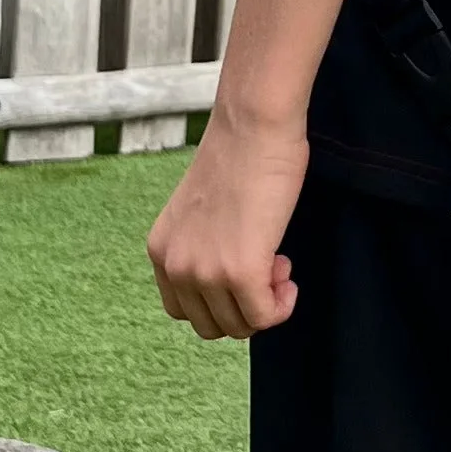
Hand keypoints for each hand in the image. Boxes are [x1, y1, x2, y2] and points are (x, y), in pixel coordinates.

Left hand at [147, 107, 308, 339]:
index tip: (246, 266)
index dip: (221, 298)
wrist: (254, 125)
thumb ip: (205, 246)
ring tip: (280, 262)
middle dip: (245, 304)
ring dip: (265, 303)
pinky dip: (282, 306)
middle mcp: (174, 265)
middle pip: (210, 325)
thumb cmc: (240, 155)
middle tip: (269, 265)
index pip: (183, 309)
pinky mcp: (239, 272)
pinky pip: (263, 316)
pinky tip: (289, 276)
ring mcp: (204, 271)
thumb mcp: (204, 211)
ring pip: (238, 326)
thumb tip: (235, 278)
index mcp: (161, 250)